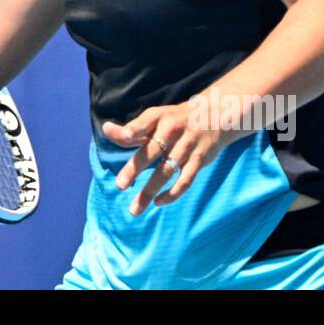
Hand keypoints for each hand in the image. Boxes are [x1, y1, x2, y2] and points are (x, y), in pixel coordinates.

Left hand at [101, 102, 226, 215]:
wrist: (217, 115)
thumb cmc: (176, 119)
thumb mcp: (156, 118)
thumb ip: (133, 129)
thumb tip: (107, 130)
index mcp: (159, 117)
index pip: (143, 123)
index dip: (131, 130)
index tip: (120, 135)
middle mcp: (173, 129)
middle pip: (151, 151)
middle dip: (135, 168)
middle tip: (120, 185)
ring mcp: (187, 145)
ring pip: (166, 171)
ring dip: (150, 191)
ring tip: (134, 209)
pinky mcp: (200, 159)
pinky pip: (186, 180)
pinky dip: (173, 193)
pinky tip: (158, 202)